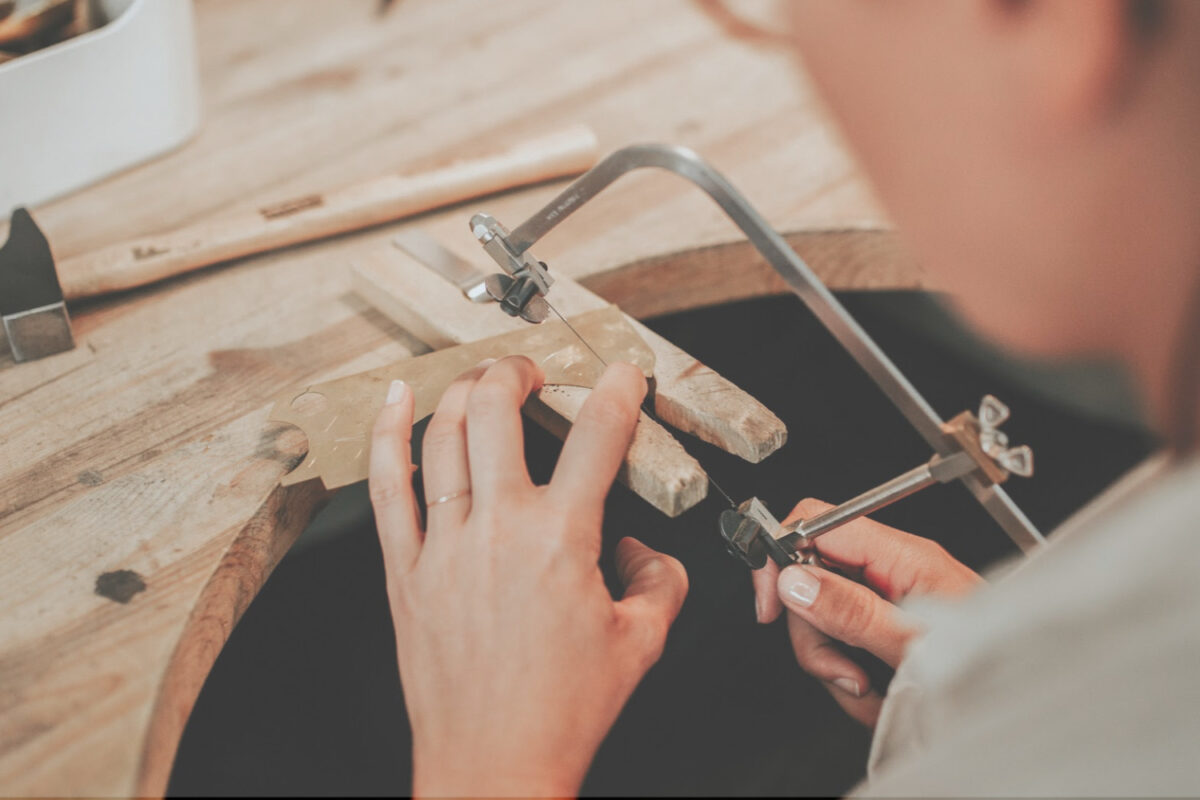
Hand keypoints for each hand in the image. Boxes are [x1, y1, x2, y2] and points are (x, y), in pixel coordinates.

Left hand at [369, 357, 688, 796]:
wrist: (494, 767)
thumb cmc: (563, 713)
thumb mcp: (641, 643)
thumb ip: (660, 581)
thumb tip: (643, 551)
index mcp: (562, 540)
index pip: (597, 437)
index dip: (616, 390)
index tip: (621, 373)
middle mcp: (498, 529)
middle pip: (499, 412)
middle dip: (519, 373)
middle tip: (534, 374)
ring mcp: (444, 546)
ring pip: (444, 435)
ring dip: (465, 391)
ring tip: (483, 381)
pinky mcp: (405, 571)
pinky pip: (388, 487)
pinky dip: (388, 434)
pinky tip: (395, 401)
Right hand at [752, 499, 980, 725]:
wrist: (1024, 702)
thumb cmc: (991, 666)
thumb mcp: (912, 644)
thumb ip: (852, 610)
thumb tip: (795, 579)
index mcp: (901, 555)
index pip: (817, 522)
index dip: (782, 556)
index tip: (771, 601)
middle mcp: (892, 568)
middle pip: (812, 580)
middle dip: (815, 634)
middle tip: (841, 671)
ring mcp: (888, 598)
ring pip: (823, 619)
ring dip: (835, 666)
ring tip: (870, 694)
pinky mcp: (888, 627)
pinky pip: (843, 644)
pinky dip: (850, 678)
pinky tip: (877, 695)